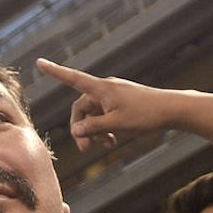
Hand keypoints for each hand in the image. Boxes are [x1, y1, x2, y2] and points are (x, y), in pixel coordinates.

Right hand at [35, 58, 181, 152]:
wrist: (173, 109)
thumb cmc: (146, 114)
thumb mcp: (117, 124)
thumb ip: (94, 128)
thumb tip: (75, 131)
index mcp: (102, 89)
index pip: (73, 78)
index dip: (55, 72)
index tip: (39, 62)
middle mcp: (106, 88)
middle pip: (82, 107)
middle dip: (82, 127)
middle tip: (86, 149)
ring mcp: (115, 95)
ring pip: (95, 113)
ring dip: (95, 130)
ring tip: (105, 145)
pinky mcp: (123, 102)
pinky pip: (106, 114)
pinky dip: (105, 127)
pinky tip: (113, 140)